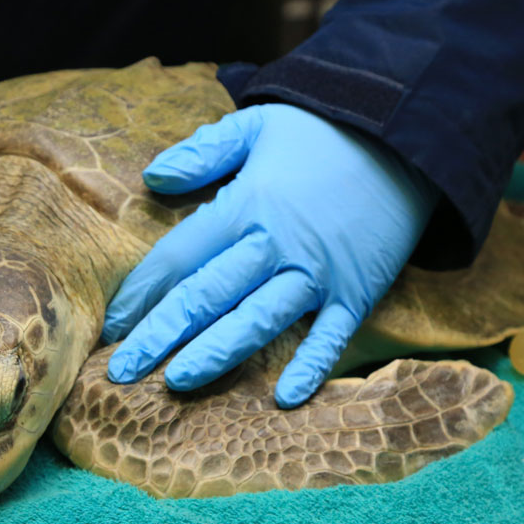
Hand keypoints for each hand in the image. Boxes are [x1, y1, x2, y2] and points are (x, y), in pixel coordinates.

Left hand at [102, 104, 438, 407]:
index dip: (143, 291)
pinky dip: (311, 367)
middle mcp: (276, 245)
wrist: (410, 139)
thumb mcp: (257, 124)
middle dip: (160, 334)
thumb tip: (151, 178)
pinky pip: (330, 337)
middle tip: (122, 371)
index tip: (113, 324)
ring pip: (257, 321)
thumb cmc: (324, 132)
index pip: (180, 255)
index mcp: (246, 205)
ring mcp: (318, 274)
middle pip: (207, 295)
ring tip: (176, 382)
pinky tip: (284, 399)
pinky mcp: (356, 293)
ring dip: (216, 354)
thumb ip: (202, 152)